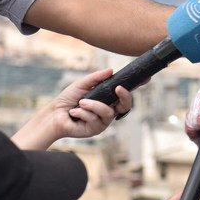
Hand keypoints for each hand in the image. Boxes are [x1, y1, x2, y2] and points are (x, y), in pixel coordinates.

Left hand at [13, 69, 132, 149]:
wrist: (54, 114)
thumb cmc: (67, 99)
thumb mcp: (82, 84)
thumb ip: (96, 78)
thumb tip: (111, 70)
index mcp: (108, 99)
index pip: (125, 93)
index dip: (136, 87)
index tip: (145, 79)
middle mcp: (109, 111)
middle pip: (126, 105)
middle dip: (125, 96)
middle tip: (118, 88)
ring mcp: (103, 121)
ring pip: (108, 112)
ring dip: (94, 105)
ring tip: (81, 103)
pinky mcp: (96, 130)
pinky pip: (96, 119)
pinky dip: (83, 113)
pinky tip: (74, 113)